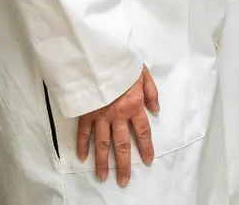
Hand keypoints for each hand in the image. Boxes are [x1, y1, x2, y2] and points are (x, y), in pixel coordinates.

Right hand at [76, 67, 158, 185]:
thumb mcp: (143, 73)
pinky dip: (82, 145)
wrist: (98, 57)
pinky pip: (83, 133)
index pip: (143, 132)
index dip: (146, 148)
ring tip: (102, 177)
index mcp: (134, 105)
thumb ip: (151, 93)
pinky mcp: (85, 113)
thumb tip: (156, 110)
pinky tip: (83, 157)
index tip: (148, 161)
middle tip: (123, 181)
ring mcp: (100, 116)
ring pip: (102, 144)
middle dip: (124, 165)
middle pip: (122, 145)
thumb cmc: (121, 62)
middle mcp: (118, 115)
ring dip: (102, 162)